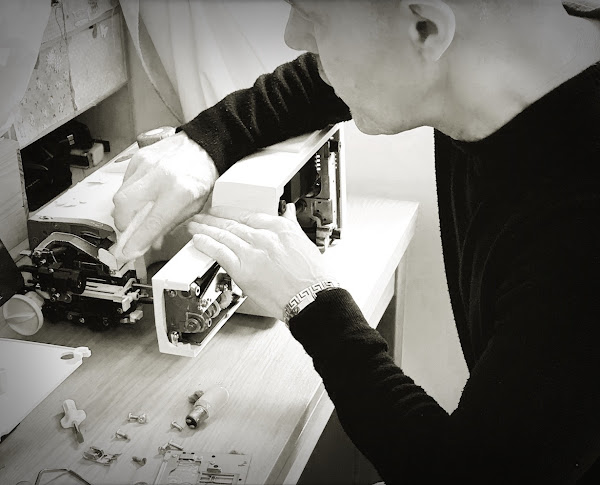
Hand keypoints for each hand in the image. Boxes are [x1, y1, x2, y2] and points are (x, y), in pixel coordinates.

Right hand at [112, 132, 218, 259]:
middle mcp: (161, 176)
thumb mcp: (193, 207)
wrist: (203, 147)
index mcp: (180, 191)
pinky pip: (124, 182)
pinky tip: (140, 196)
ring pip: (120, 195)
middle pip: (125, 206)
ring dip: (125, 210)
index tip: (128, 252)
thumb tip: (148, 243)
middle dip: (123, 224)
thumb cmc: (201, 176)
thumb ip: (169, 225)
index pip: (151, 222)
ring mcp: (147, 165)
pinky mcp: (139, 158)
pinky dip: (128, 194)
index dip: (137, 241)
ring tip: (137, 213)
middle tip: (131, 231)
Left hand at [189, 204, 335, 319]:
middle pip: (233, 223)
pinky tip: (198, 241)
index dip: (230, 212)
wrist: (313, 298)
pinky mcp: (244, 269)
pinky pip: (220, 252)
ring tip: (194, 226)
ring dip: (205, 229)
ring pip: (223, 235)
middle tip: (202, 216)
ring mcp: (253, 252)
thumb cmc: (311, 277)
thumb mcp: (304, 242)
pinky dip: (207, 244)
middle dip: (213, 218)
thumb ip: (291, 224)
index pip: (249, 214)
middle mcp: (265, 236)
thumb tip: (288, 211)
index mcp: (280, 227)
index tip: (222, 212)